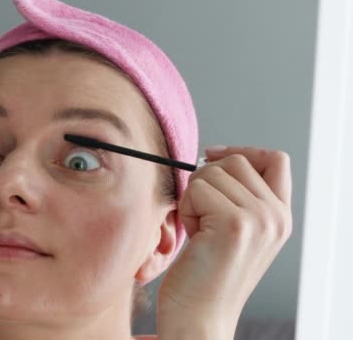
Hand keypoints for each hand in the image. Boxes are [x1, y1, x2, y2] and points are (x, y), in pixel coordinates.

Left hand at [156, 146, 292, 338]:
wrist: (198, 317)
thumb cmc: (205, 276)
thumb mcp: (234, 232)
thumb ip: (239, 197)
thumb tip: (216, 157)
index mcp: (280, 217)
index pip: (275, 159)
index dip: (242, 150)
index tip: (211, 157)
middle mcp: (277, 217)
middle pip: (237, 160)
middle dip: (207, 180)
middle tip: (201, 215)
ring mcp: (260, 219)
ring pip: (213, 172)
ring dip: (194, 196)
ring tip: (198, 229)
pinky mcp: (235, 224)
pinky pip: (198, 190)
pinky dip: (187, 209)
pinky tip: (193, 236)